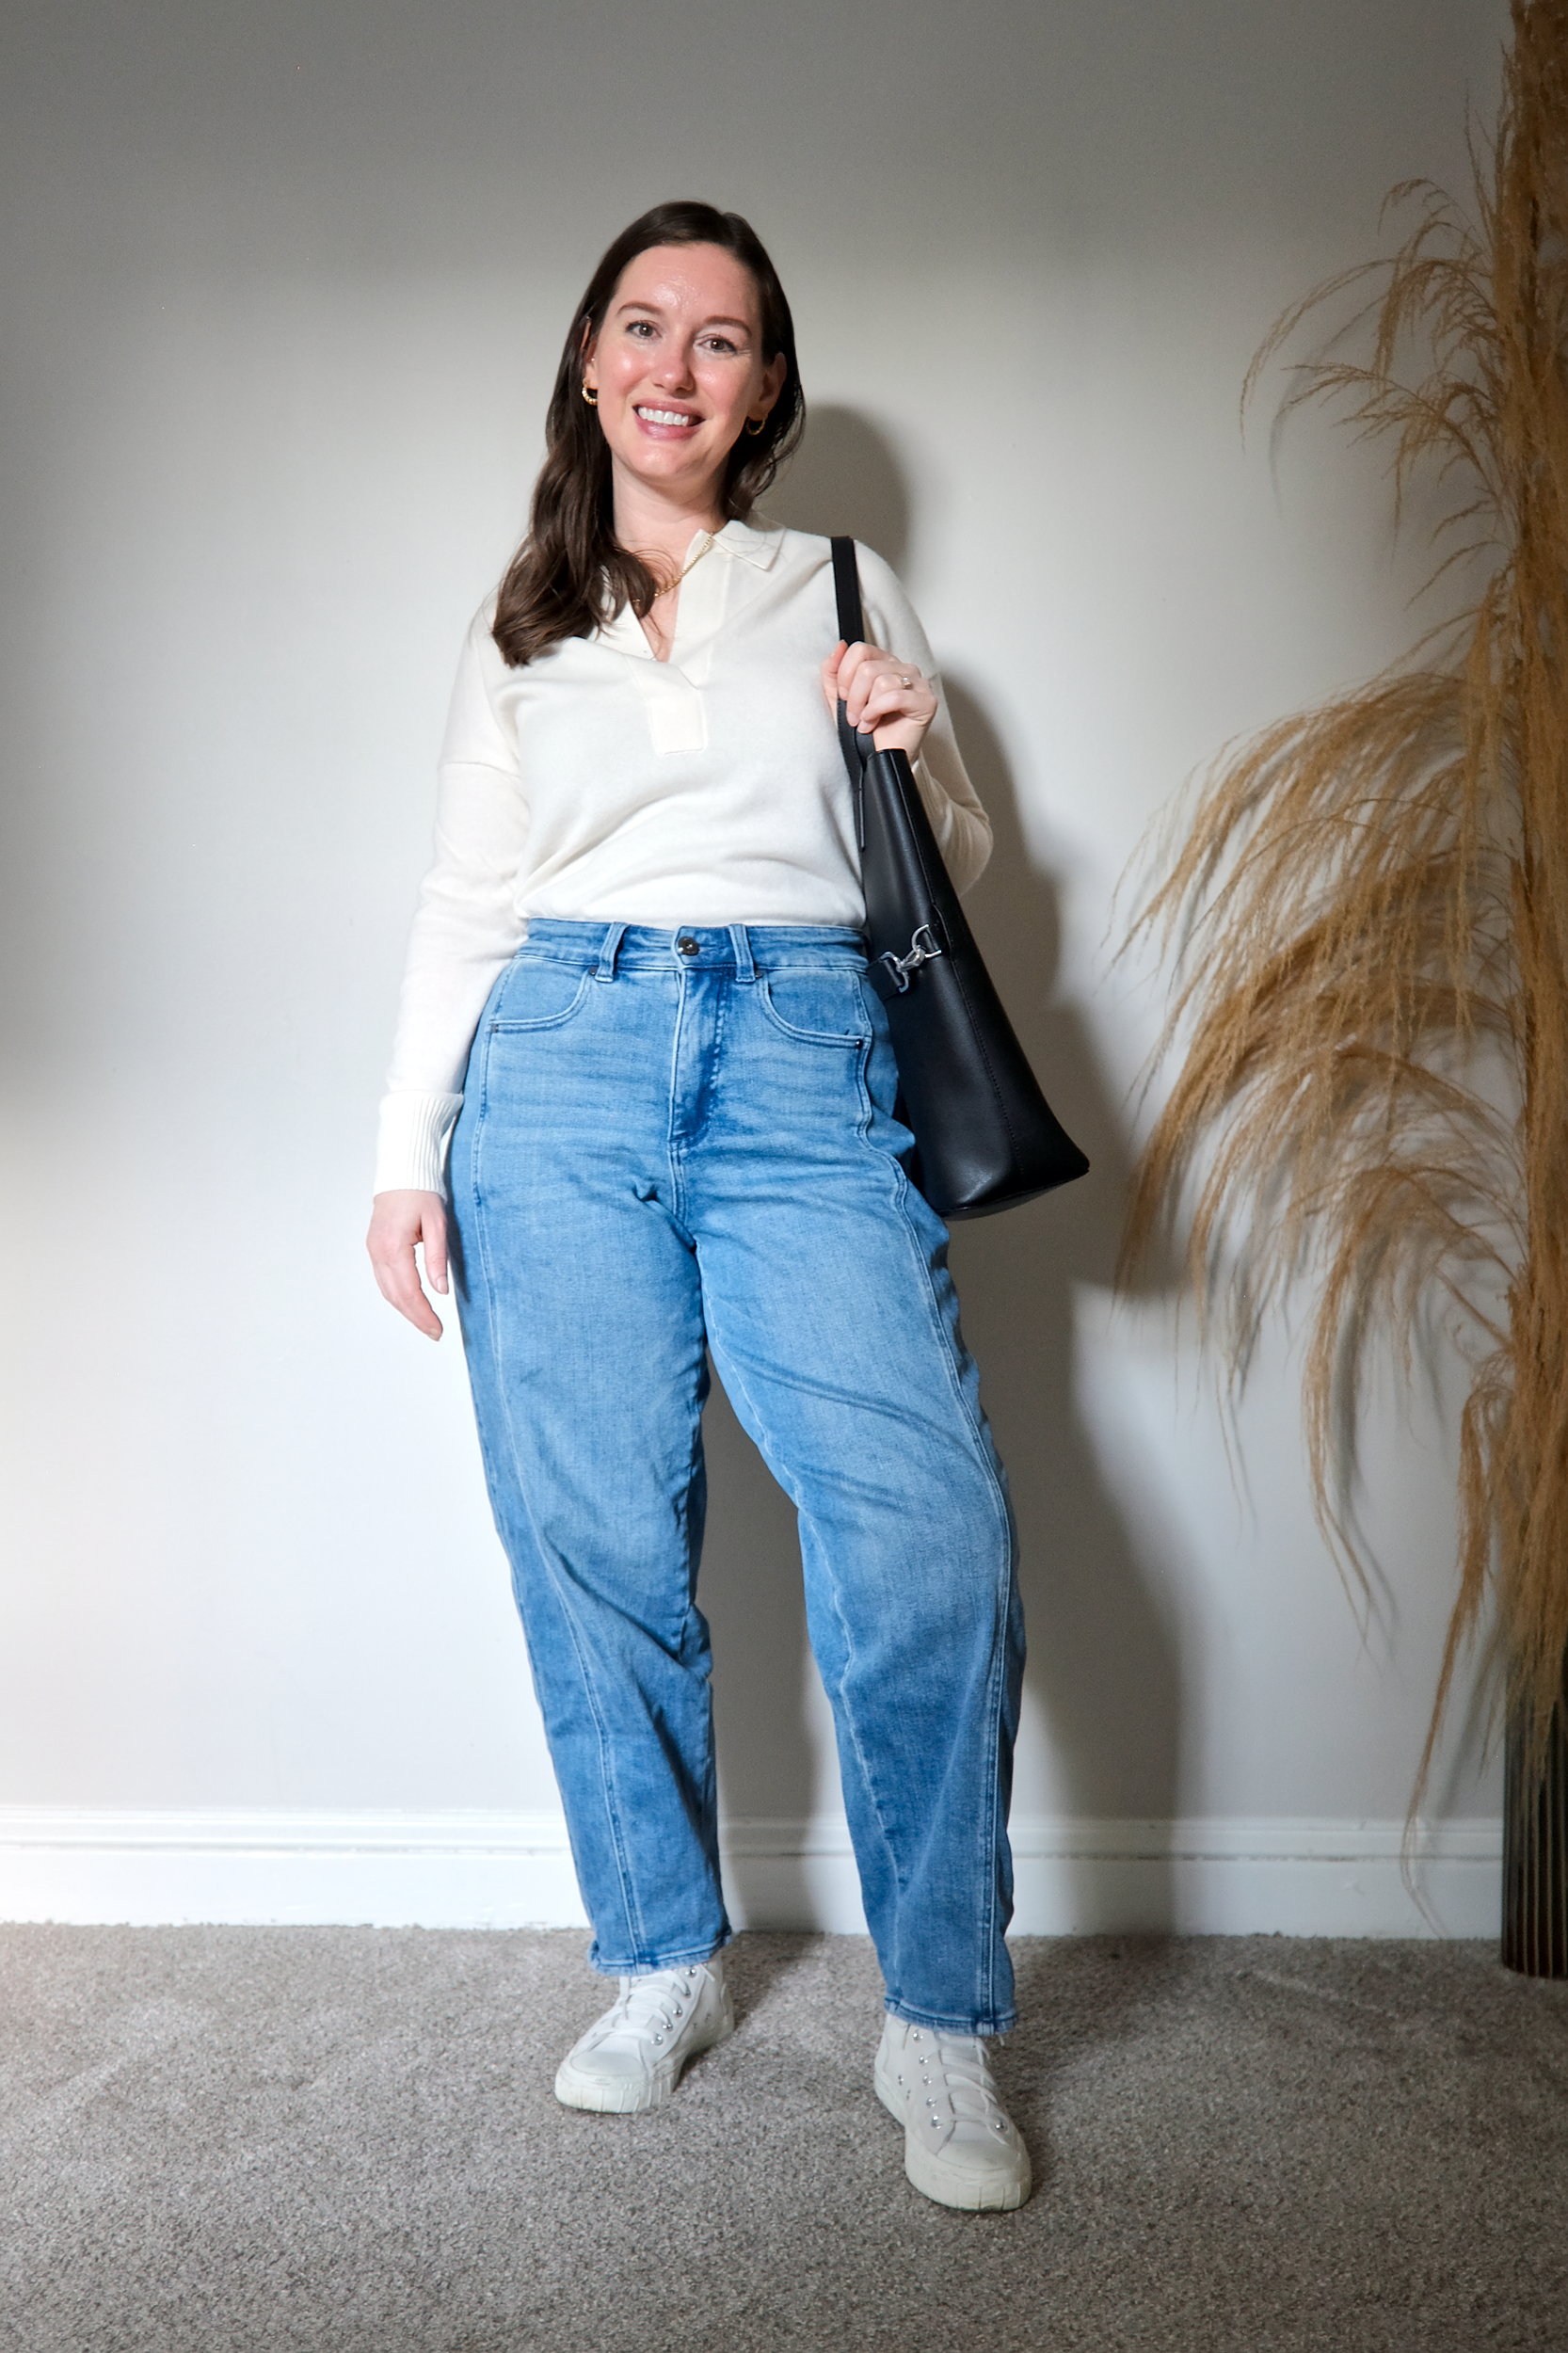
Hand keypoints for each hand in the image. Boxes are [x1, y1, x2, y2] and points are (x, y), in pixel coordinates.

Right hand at [366, 1189, 449, 1340]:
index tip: (438, 1330)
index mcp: (394, 1247)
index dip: (423, 1314)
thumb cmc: (421, 1194)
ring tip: (426, 1324)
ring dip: (405, 1311)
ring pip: (387, 1291)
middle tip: (435, 1333)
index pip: (409, 1291)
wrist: (401, 1175)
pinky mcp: (375, 1250)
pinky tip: (411, 1304)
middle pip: (395, 1296)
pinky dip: (397, 1297)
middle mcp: (378, 1252)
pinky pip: (384, 1281)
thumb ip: (437, 1258)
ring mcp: (373, 1252)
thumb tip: (441, 1290)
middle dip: (415, 1318)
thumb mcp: (437, 1223)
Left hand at [820, 638, 937, 758]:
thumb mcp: (839, 700)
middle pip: (868, 667)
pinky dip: (877, 711)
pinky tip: (873, 723)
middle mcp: (903, 669)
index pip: (860, 650)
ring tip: (865, 722)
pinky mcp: (926, 701)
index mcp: (884, 663)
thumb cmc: (865, 731)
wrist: (880, 758)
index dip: (845, 675)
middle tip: (854, 716)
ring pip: (881, 681)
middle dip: (854, 696)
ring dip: (866, 707)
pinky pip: (895, 696)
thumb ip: (833, 672)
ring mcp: (918, 683)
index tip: (844, 697)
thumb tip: (839, 646)